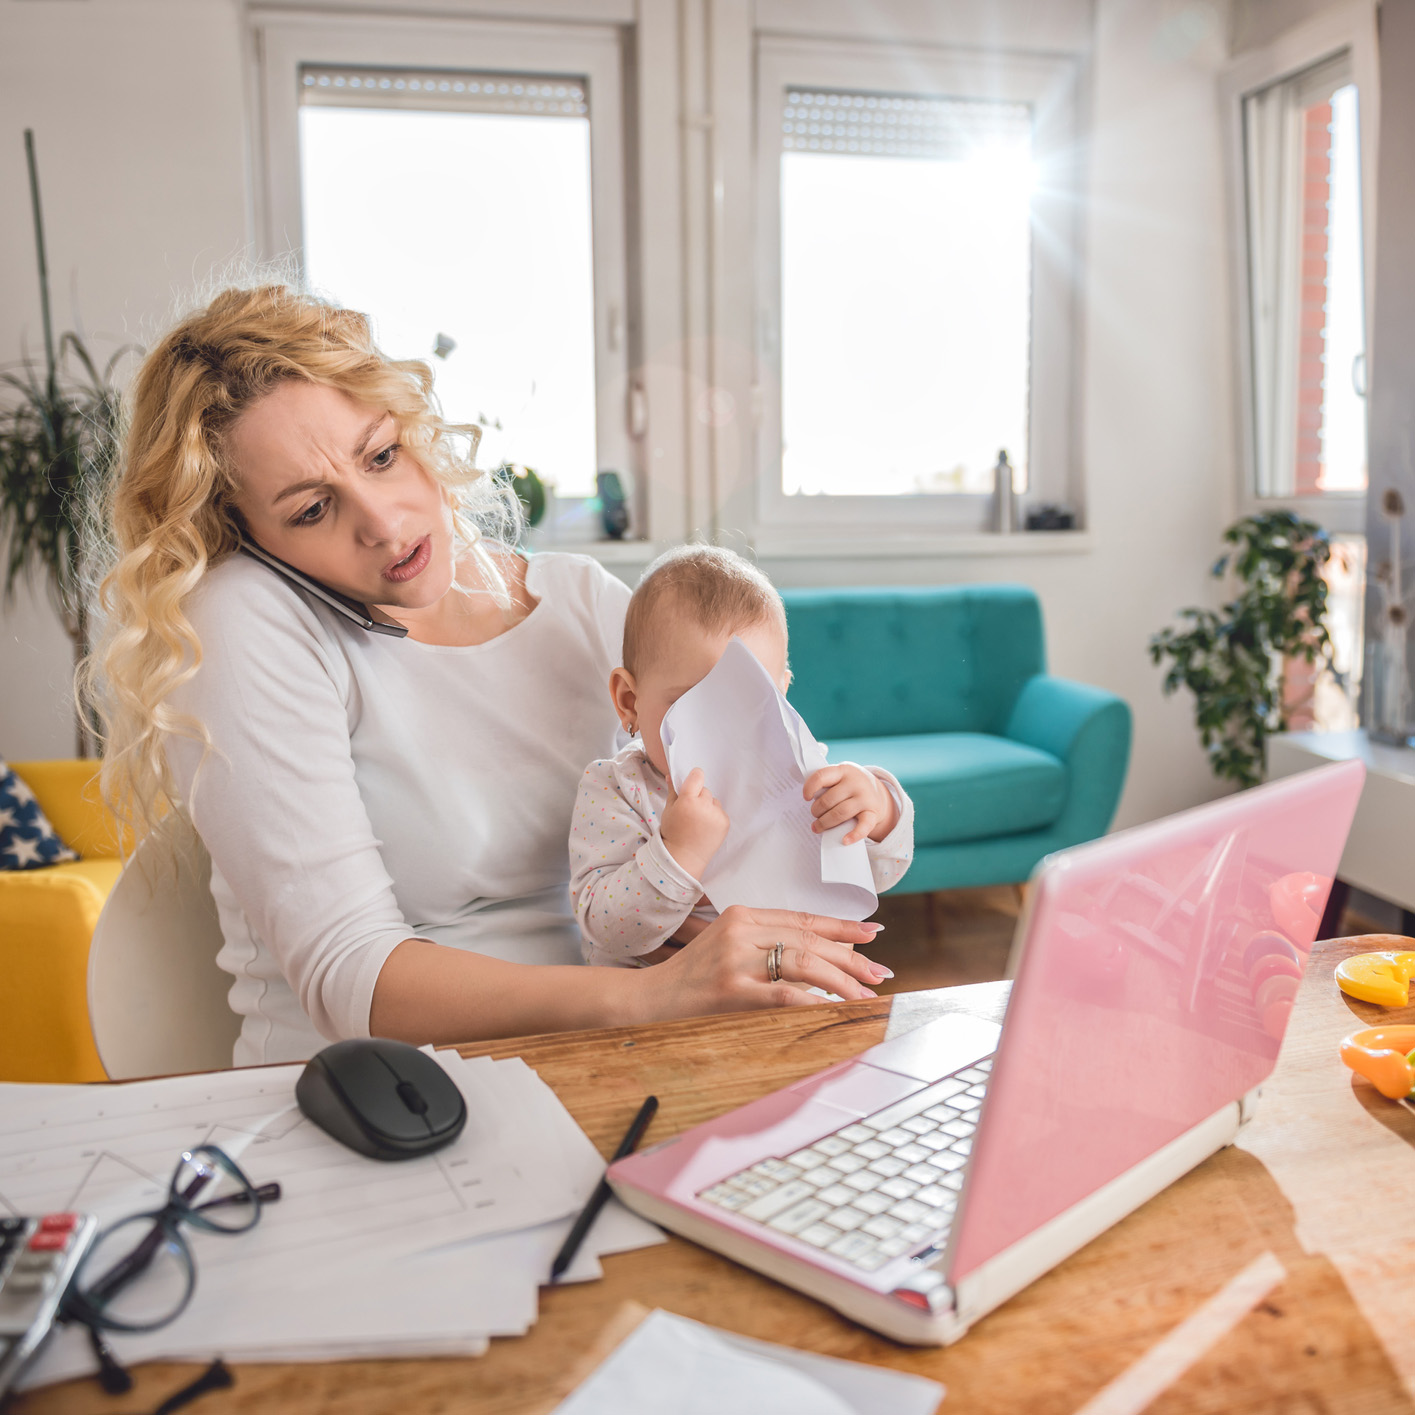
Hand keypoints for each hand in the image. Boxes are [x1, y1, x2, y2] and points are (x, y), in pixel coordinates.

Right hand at [638, 905, 892, 1016]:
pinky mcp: (731, 989)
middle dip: (850, 957)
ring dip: (840, 981)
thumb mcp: (727, 946)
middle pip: (808, 940)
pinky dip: (812, 1001)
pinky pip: (783, 994)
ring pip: (802, 963)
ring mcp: (735, 959)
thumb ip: (765, 943)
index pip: (802, 919)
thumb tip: (819, 957)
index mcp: (742, 914)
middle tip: (878, 972)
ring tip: (864, 994)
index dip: (841, 927)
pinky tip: (832, 1008)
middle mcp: (741, 930)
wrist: (650, 997)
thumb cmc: (693, 976)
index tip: (871, 933)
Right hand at [660, 767, 729, 879]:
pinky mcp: (725, 823)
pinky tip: (705, 827)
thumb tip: (672, 775)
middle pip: (705, 790)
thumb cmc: (673, 833)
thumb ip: (673, 791)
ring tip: (698, 821)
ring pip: (713, 801)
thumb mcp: (668, 810)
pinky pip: (720, 812)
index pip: (697, 776)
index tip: (692, 784)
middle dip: (698, 797)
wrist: (684, 857)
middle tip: (690, 812)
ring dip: (708, 806)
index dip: (694, 778)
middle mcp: (704, 806)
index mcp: (688, 801)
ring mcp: (716, 815)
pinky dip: (714, 816)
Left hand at [804, 762, 899, 843]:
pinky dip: (854, 835)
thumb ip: (827, 786)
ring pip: (840, 813)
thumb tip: (813, 805)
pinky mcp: (873, 813)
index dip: (810, 788)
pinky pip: (863, 826)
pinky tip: (844, 841)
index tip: (806, 798)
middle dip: (816, 811)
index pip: (822, 776)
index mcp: (843, 771)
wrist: (875, 792)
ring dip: (825, 823)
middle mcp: (855, 782)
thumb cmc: (849, 787)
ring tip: (818, 827)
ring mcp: (865, 798)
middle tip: (814, 815)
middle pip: (828, 800)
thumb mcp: (839, 778)